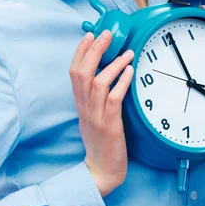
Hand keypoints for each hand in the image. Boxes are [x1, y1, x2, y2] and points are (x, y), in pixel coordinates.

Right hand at [69, 30, 134, 196]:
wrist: (101, 170)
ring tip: (126, 52)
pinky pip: (114, 98)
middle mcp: (85, 107)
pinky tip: (130, 72)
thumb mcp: (92, 117)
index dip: (80, 51)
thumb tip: (105, 75)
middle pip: (82, 72)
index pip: (74, 72)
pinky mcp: (109, 124)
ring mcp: (96, 115)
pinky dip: (121, 82)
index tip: (90, 35)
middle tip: (107, 34)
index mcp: (80, 104)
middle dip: (94, 50)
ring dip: (112, 64)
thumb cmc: (100, 143)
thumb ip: (94, 98)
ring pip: (97, 82)